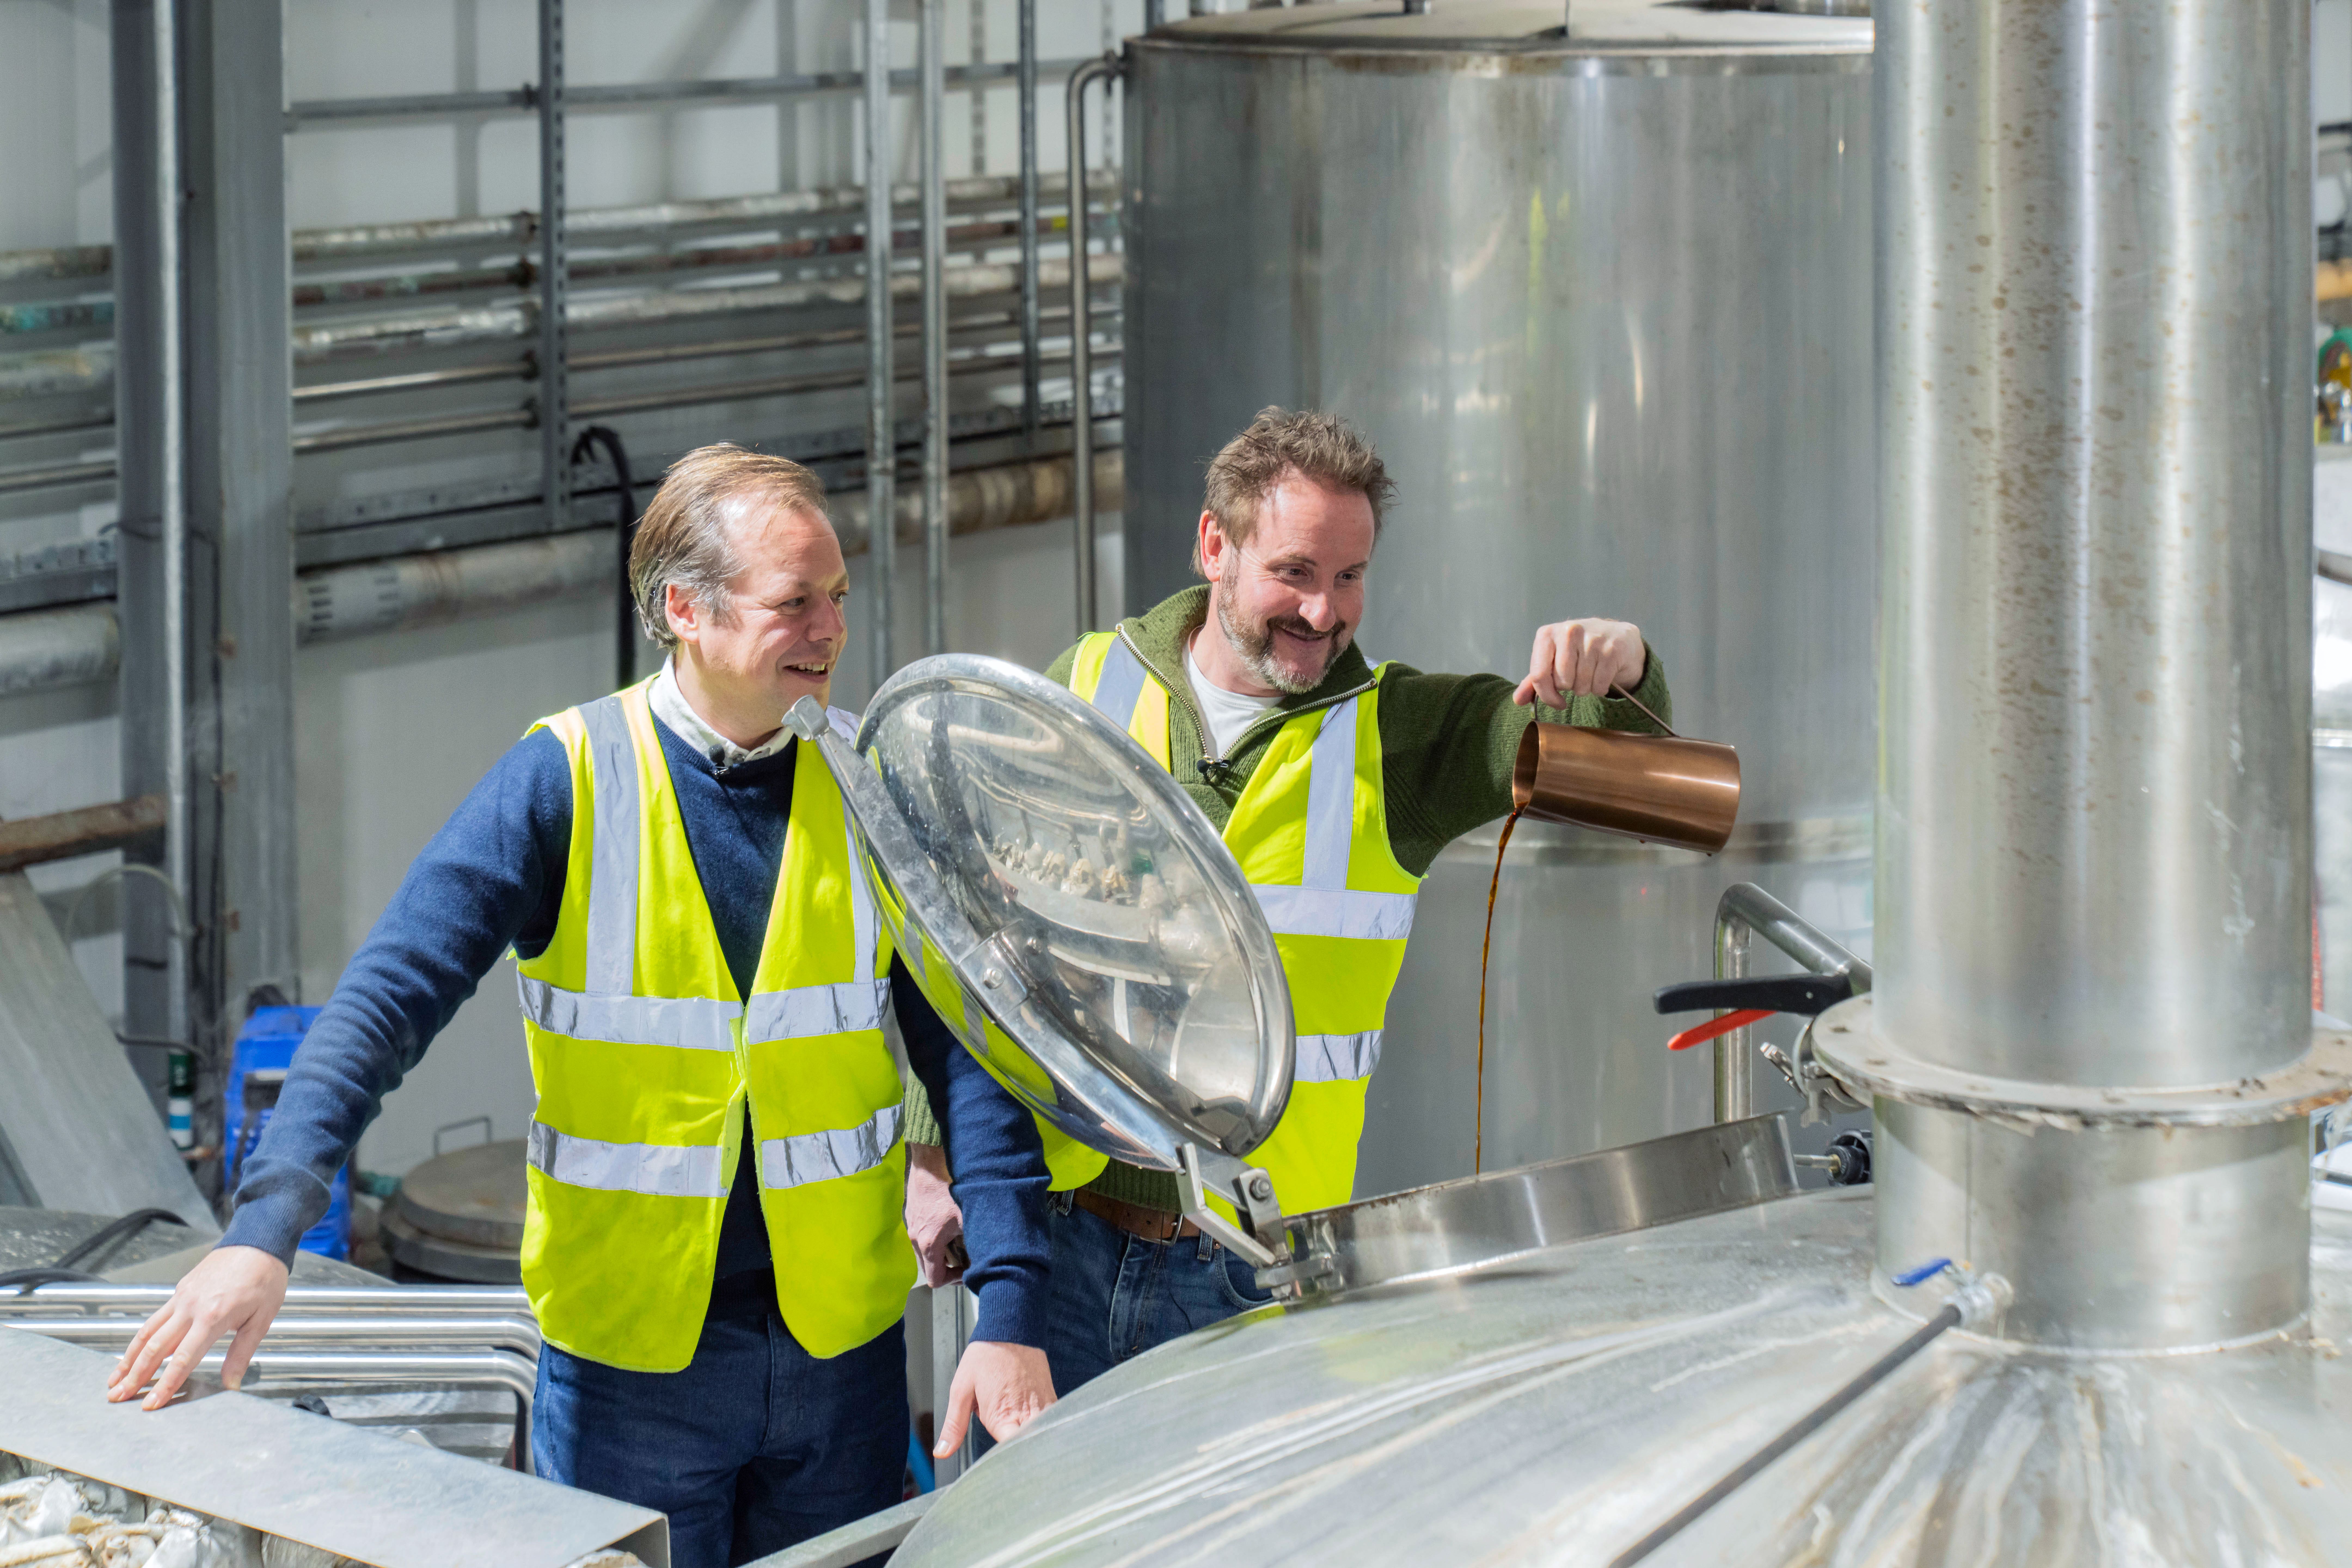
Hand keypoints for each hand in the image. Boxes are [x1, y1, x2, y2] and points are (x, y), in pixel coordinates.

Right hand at [108, 1245, 288, 1409]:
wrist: (259, 1241)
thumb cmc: (265, 1278)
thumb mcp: (262, 1318)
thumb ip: (242, 1353)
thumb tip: (231, 1384)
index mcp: (213, 1317)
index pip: (182, 1359)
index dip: (165, 1384)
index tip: (151, 1404)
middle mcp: (191, 1307)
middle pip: (155, 1348)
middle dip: (135, 1376)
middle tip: (117, 1398)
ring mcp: (182, 1297)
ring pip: (148, 1332)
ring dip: (129, 1358)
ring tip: (114, 1380)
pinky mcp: (180, 1290)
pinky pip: (155, 1318)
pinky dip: (140, 1338)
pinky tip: (133, 1352)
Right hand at [906, 1143, 966, 1289]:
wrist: (930, 1161)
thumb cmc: (950, 1188)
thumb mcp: (968, 1217)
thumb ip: (975, 1242)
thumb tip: (988, 1258)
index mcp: (928, 1244)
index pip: (936, 1280)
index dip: (954, 1280)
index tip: (968, 1269)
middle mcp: (914, 1238)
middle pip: (930, 1267)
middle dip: (949, 1266)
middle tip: (966, 1256)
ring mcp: (910, 1225)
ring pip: (925, 1251)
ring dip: (942, 1251)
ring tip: (959, 1238)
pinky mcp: (911, 1213)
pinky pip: (921, 1235)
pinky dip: (935, 1236)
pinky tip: (948, 1223)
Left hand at [934, 1340, 1055, 1454]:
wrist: (1011, 1328)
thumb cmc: (985, 1356)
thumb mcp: (961, 1389)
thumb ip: (954, 1425)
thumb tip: (941, 1453)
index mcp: (1002, 1416)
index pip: (1010, 1452)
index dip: (1005, 1463)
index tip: (998, 1468)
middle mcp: (1027, 1414)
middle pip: (1029, 1447)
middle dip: (1020, 1454)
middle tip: (1009, 1454)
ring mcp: (1043, 1406)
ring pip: (1042, 1435)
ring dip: (1030, 1439)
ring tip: (1020, 1432)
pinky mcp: (1051, 1398)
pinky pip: (1049, 1420)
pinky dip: (1040, 1426)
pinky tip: (1030, 1421)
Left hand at [1514, 618, 1645, 706]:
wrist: (1619, 636)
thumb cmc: (1581, 650)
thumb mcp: (1554, 659)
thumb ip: (1535, 679)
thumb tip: (1517, 700)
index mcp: (1547, 634)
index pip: (1539, 675)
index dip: (1546, 695)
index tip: (1557, 702)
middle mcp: (1568, 631)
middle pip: (1562, 682)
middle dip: (1570, 687)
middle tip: (1578, 675)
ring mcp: (1592, 639)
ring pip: (1581, 685)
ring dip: (1586, 688)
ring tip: (1591, 673)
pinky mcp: (1612, 649)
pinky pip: (1599, 685)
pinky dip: (1601, 688)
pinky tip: (1603, 675)